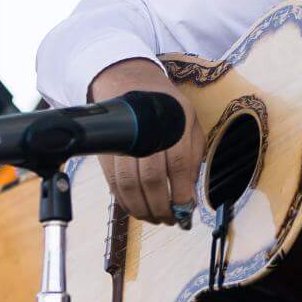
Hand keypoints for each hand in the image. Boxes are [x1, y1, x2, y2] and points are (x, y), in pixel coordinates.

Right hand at [88, 59, 201, 225]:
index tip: (187, 208)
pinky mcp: (107, 152)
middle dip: (162, 206)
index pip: (178, 164)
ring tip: (156, 218)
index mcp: (173, 123)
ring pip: (129, 185)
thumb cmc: (165, 107)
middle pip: (152, 178)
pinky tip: (138, 209)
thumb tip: (191, 191)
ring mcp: (124, 142)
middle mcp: (147, 133)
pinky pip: (114, 184)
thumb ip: (194, 153)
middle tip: (172, 219)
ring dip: (143, 209)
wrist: (128, 82)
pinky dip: (126, 202)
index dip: (182, 191)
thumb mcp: (190, 121)